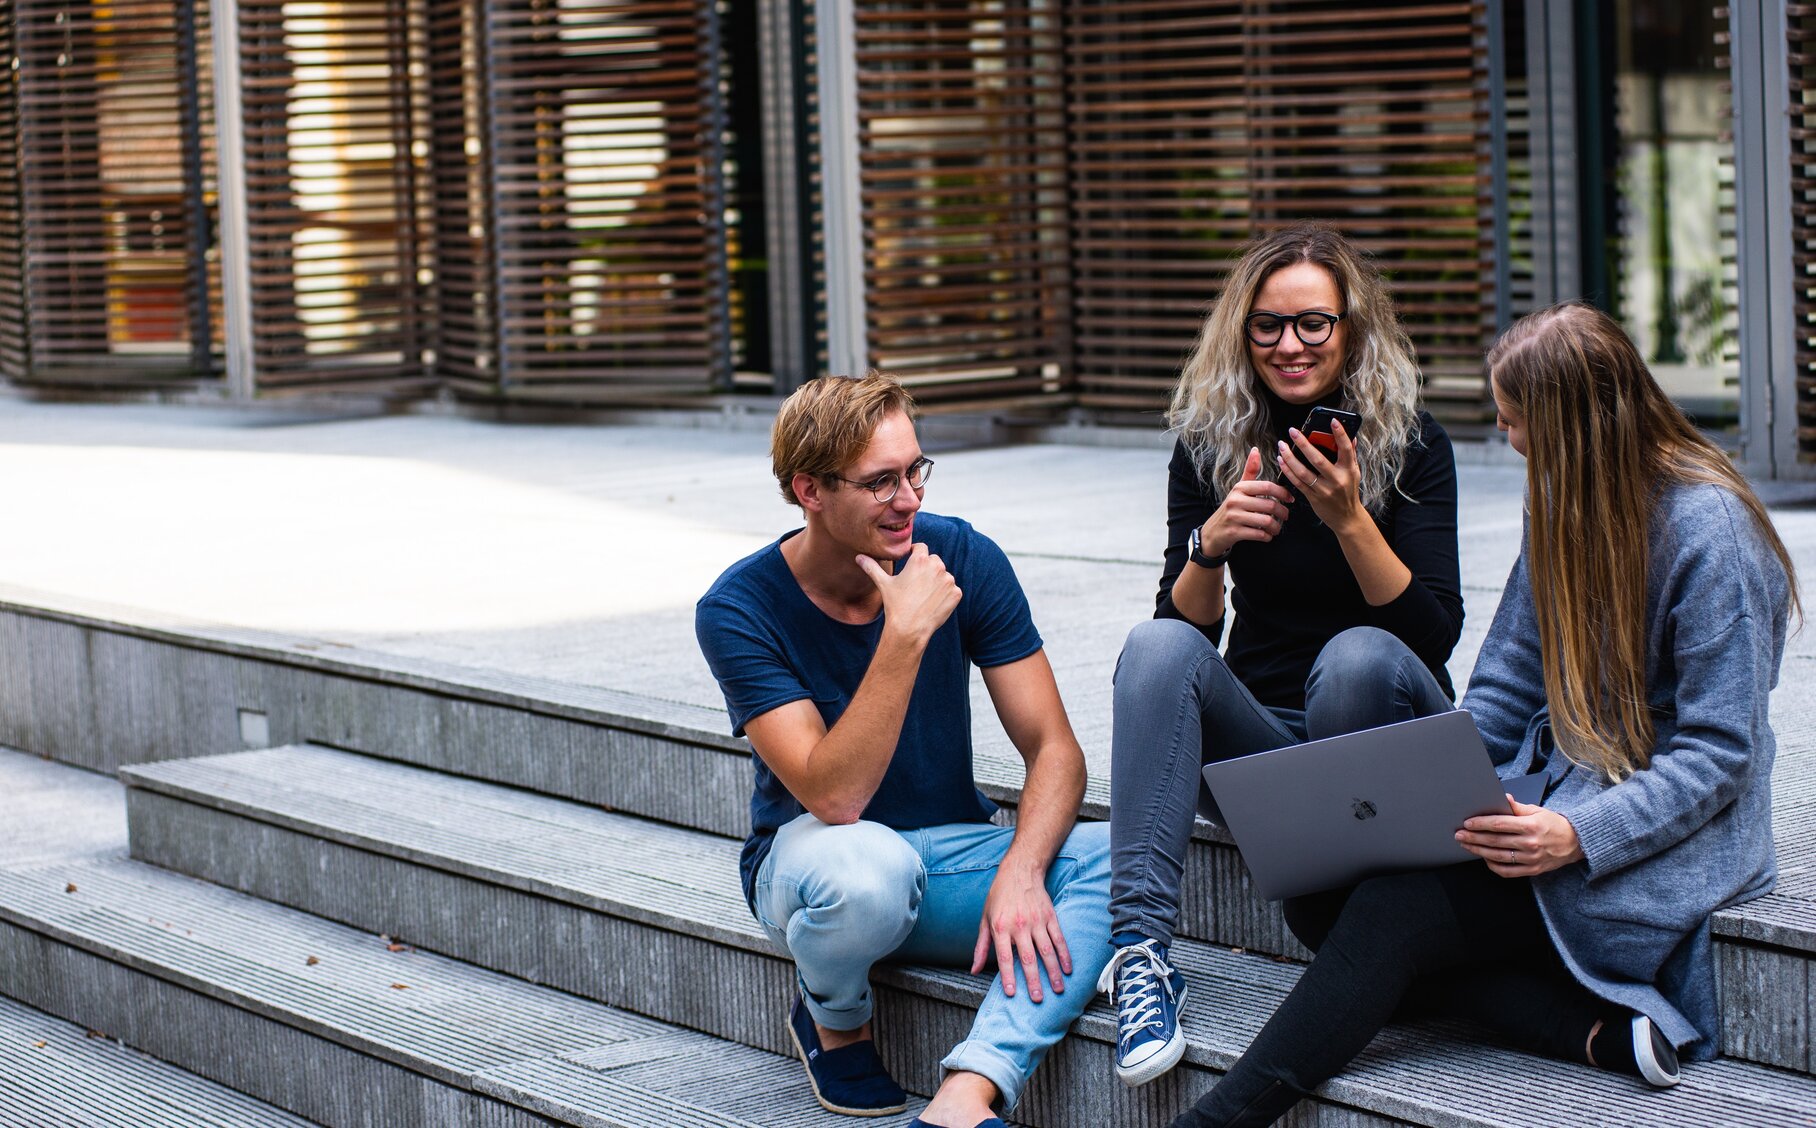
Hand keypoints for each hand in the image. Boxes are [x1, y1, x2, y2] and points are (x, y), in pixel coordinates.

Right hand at [857, 543, 960, 645]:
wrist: (910, 629)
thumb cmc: (895, 605)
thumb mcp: (883, 584)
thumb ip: (872, 567)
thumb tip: (859, 557)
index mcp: (920, 560)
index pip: (921, 548)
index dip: (915, 554)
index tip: (911, 562)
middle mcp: (937, 566)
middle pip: (934, 561)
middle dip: (927, 569)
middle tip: (916, 584)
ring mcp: (949, 580)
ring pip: (943, 576)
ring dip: (937, 582)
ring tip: (923, 596)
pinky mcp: (956, 593)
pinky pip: (952, 590)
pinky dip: (945, 595)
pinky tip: (933, 603)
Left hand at [972, 861, 1070, 1001]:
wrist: (1019, 871)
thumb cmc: (999, 897)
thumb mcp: (985, 919)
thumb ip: (981, 947)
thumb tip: (974, 970)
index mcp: (1000, 927)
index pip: (1004, 957)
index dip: (1008, 976)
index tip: (1012, 994)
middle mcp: (1019, 925)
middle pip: (1028, 957)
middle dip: (1034, 980)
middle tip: (1038, 999)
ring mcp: (1037, 921)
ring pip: (1047, 951)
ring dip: (1053, 972)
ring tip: (1058, 989)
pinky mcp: (1050, 917)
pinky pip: (1059, 938)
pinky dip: (1064, 954)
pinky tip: (1068, 968)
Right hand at [1201, 447, 1292, 557]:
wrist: (1213, 532)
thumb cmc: (1231, 509)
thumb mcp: (1239, 489)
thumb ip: (1250, 471)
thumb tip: (1256, 450)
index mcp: (1240, 488)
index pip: (1267, 486)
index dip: (1283, 492)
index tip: (1290, 499)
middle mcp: (1235, 500)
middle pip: (1270, 505)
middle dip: (1283, 512)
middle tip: (1286, 516)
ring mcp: (1234, 517)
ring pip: (1266, 521)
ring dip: (1276, 527)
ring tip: (1277, 528)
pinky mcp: (1234, 532)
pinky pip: (1259, 535)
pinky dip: (1267, 537)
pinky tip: (1267, 536)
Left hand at [1276, 421, 1364, 533]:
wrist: (1347, 518)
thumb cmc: (1349, 492)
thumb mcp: (1355, 473)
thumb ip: (1351, 455)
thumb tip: (1352, 436)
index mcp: (1349, 470)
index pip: (1345, 448)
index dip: (1340, 434)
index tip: (1332, 420)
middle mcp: (1337, 479)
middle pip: (1318, 459)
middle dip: (1304, 444)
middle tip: (1293, 431)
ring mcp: (1324, 490)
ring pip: (1303, 472)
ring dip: (1290, 458)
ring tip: (1282, 446)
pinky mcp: (1314, 497)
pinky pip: (1298, 483)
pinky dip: (1288, 471)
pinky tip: (1281, 461)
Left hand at [1455, 797, 1584, 877]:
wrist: (1576, 842)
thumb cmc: (1553, 824)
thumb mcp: (1537, 810)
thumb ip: (1517, 807)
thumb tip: (1504, 797)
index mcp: (1531, 826)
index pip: (1499, 824)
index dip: (1481, 824)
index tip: (1467, 823)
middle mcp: (1530, 843)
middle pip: (1495, 841)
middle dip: (1474, 837)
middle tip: (1459, 834)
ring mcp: (1531, 859)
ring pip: (1498, 857)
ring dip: (1478, 851)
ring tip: (1466, 845)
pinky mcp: (1532, 870)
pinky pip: (1507, 871)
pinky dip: (1493, 865)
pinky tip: (1484, 858)